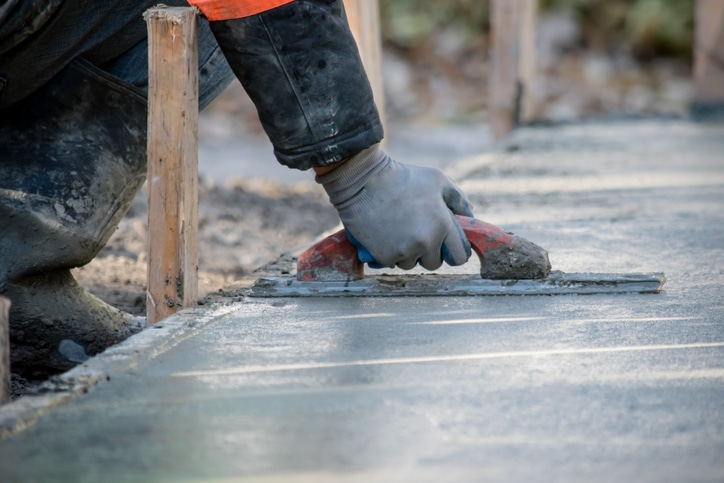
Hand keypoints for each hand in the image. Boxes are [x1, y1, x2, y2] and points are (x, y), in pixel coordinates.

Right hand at [315, 144, 473, 269]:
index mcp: (443, 225)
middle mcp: (426, 242)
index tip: (446, 247)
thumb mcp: (437, 180)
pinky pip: (392, 263)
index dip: (453, 252)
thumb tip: (470, 216)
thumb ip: (458, 199)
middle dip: (428, 252)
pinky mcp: (384, 256)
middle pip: (434, 263)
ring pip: (411, 264)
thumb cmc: (403, 177)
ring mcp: (404, 251)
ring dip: (407, 253)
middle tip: (417, 233)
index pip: (460, 256)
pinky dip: (389, 253)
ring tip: (398, 230)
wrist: (362, 182)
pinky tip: (385, 234)